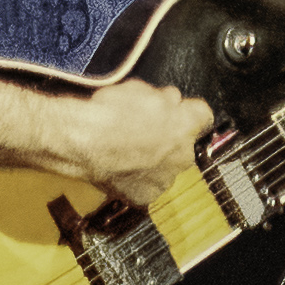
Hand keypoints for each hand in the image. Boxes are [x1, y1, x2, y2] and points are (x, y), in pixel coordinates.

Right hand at [70, 76, 214, 208]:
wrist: (82, 142)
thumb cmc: (108, 113)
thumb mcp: (139, 88)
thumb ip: (162, 97)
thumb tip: (169, 100)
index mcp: (188, 124)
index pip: (202, 115)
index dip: (185, 112)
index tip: (175, 112)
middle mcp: (184, 154)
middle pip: (185, 145)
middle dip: (170, 139)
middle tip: (144, 134)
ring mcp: (166, 178)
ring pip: (168, 168)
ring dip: (155, 162)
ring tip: (128, 154)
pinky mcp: (146, 196)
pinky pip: (147, 188)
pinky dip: (137, 181)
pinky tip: (122, 170)